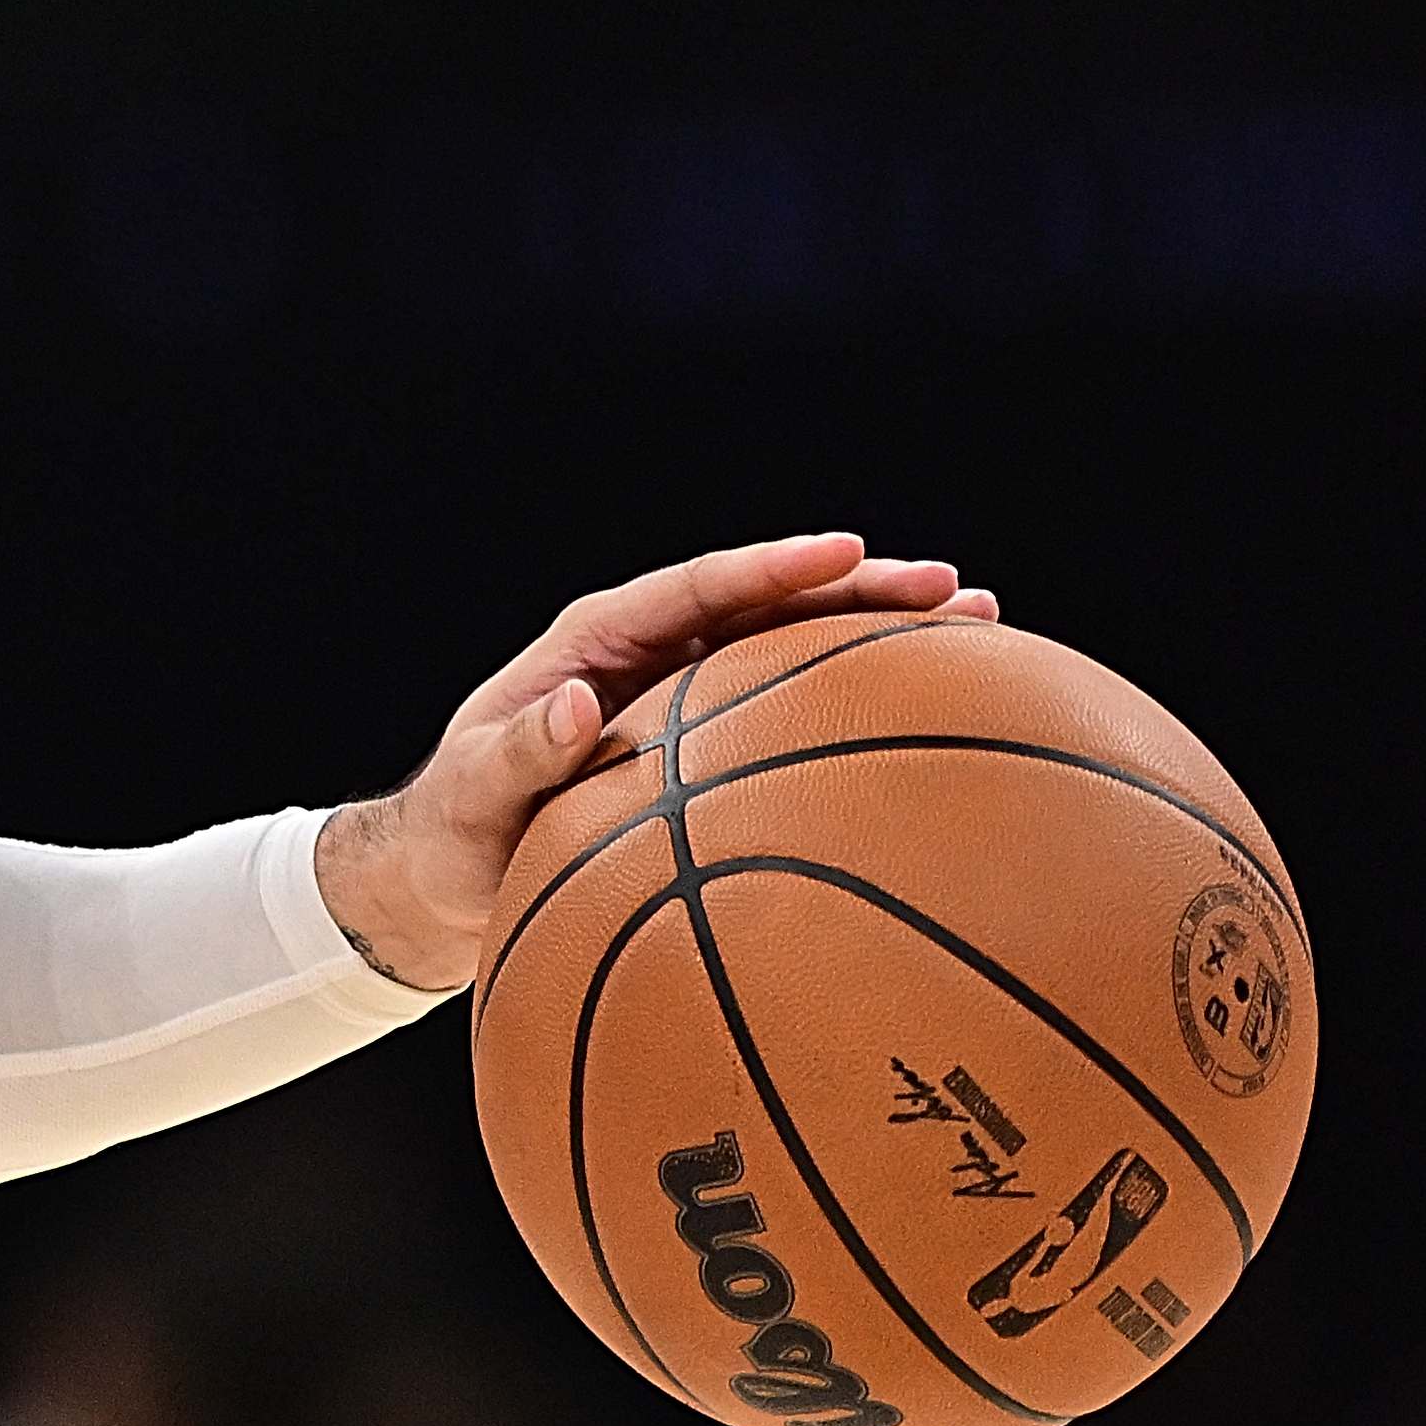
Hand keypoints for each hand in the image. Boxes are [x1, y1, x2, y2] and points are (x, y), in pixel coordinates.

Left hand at [313, 531, 986, 988]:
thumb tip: (575, 705)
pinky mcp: (708, 742)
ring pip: (796, 648)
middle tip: (953, 590)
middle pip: (771, 604)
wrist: (448, 874)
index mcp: (599, 641)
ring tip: (976, 626)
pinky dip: (856, 702)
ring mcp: (687, 693)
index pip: (700, 587)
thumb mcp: (470, 794)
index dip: (775, 567)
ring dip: (879, 636)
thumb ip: (516, 754)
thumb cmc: (454, 830)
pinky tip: (932, 710)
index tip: (848, 551)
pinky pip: (790, 710)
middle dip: (861, 589)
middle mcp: (652, 653)